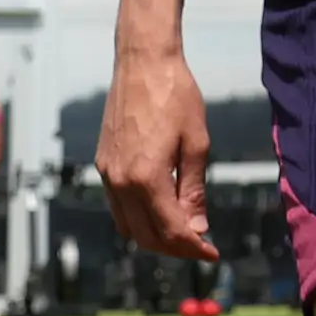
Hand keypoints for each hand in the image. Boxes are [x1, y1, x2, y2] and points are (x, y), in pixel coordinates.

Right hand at [97, 47, 216, 260]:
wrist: (143, 62)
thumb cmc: (176, 96)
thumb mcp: (197, 144)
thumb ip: (194, 191)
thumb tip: (197, 228)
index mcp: (146, 178)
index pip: (171, 231)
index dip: (194, 248)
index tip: (212, 253)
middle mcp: (120, 182)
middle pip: (146, 236)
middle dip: (175, 248)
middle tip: (201, 245)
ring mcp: (107, 174)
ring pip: (128, 226)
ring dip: (154, 236)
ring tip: (182, 231)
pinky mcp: (102, 164)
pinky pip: (118, 206)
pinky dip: (138, 218)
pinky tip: (160, 209)